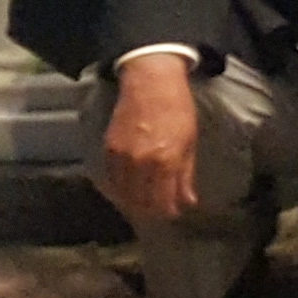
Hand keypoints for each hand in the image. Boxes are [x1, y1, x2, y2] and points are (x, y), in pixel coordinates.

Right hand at [99, 52, 199, 229]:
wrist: (150, 83)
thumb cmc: (177, 109)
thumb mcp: (189, 141)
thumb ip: (186, 174)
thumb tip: (188, 202)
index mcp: (166, 160)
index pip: (163, 200)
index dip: (168, 212)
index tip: (172, 213)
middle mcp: (141, 163)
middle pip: (142, 202)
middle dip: (151, 211)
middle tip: (158, 213)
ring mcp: (121, 158)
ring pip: (123, 195)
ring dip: (134, 204)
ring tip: (143, 207)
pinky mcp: (107, 152)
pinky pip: (111, 181)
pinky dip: (118, 191)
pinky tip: (127, 193)